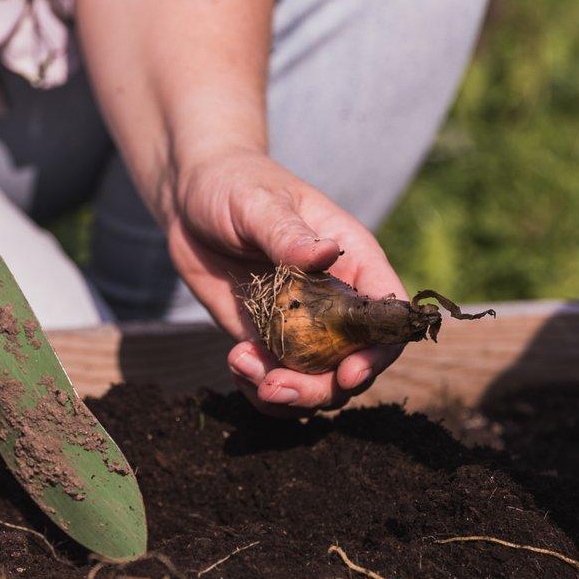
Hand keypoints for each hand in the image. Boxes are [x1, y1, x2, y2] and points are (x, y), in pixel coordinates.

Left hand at [163, 149, 408, 414]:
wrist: (191, 196)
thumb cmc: (235, 184)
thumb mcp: (258, 203)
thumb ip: (288, 233)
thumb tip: (326, 253)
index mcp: (353, 261)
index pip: (387, 316)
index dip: (379, 352)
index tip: (349, 373)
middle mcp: (336, 301)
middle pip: (353, 363)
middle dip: (319, 388)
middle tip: (275, 387)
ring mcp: (302, 326)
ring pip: (317, 383)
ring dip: (286, 395)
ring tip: (243, 368)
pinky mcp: (267, 339)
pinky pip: (276, 381)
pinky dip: (258, 389)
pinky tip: (235, 363)